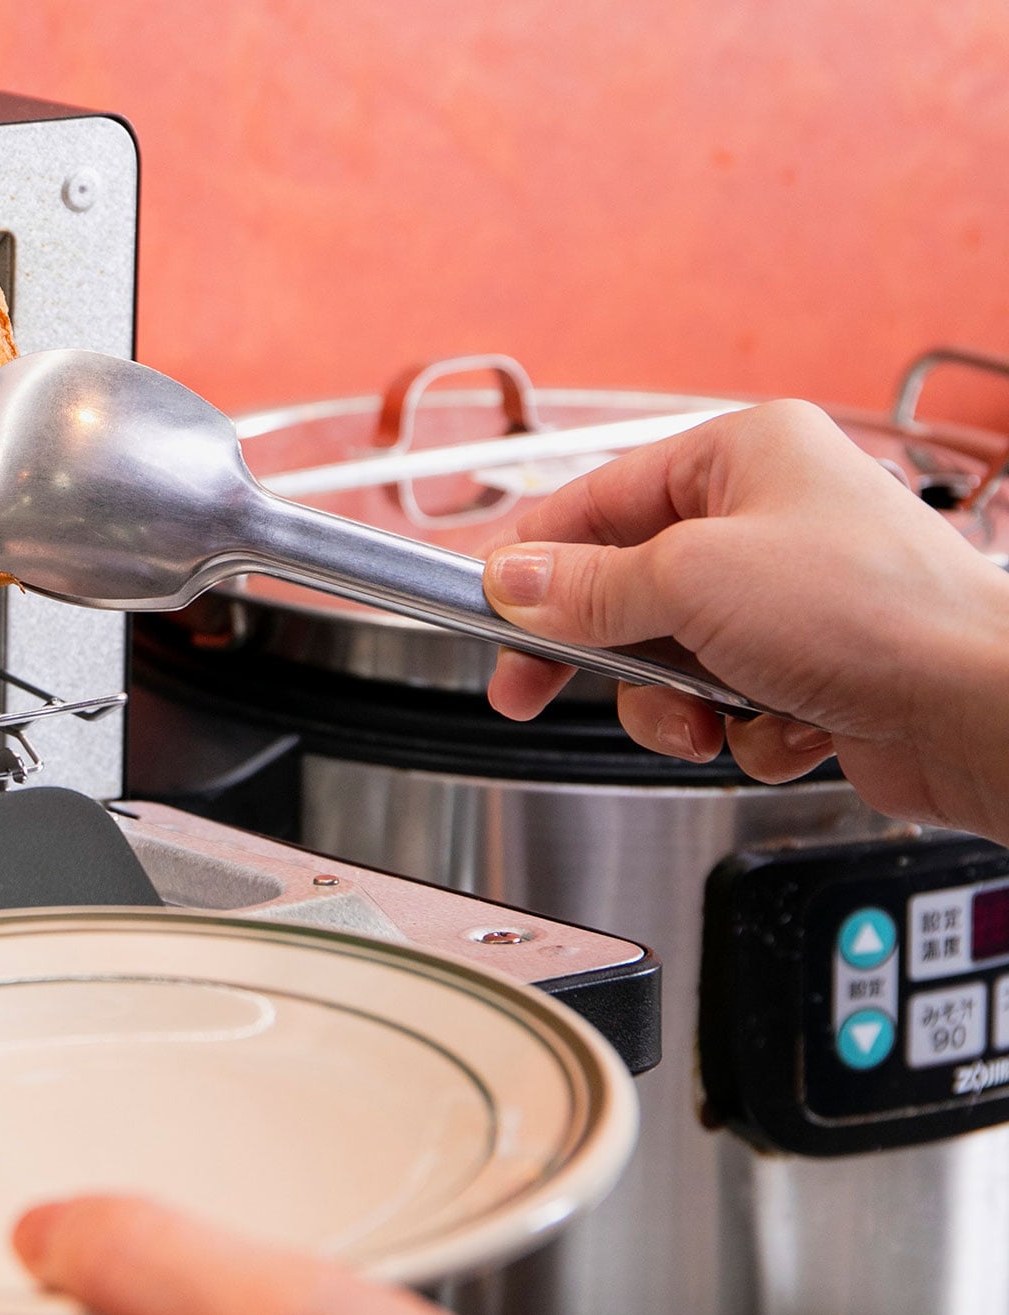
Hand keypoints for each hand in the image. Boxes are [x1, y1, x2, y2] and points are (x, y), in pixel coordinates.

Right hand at [481, 400, 1008, 837]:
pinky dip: (741, 731)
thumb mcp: (690, 582)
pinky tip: (786, 727)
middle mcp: (771, 516)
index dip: (532, 560)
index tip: (485, 610)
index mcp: (745, 454)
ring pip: (669, 659)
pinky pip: (726, 705)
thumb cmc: (875, 613)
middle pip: (626, 587)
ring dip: (674, 705)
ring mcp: (794, 597)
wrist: (982, 709)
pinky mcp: (814, 669)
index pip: (596, 498)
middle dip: (603, 651)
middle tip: (534, 687)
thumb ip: (583, 587)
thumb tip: (508, 580)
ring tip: (710, 719)